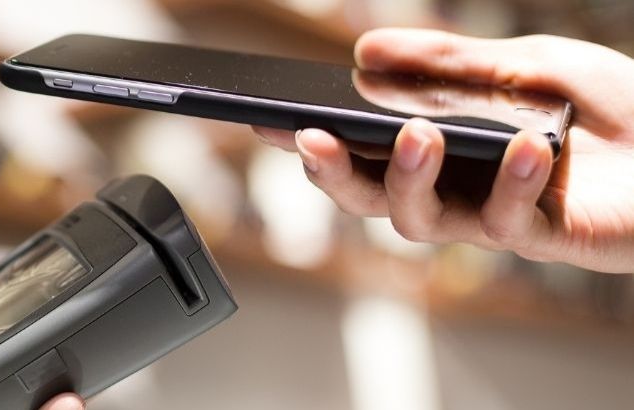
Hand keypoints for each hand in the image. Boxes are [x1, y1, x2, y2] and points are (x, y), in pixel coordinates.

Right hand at [254, 28, 633, 272]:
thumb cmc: (615, 107)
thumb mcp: (524, 66)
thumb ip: (446, 64)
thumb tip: (362, 53)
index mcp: (443, 150)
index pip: (359, 149)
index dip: (309, 140)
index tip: (263, 119)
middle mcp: (457, 190)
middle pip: (370, 198)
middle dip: (332, 174)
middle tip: (312, 140)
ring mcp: (496, 219)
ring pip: (421, 221)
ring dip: (408, 179)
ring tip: (417, 135)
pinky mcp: (544, 239)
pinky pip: (507, 223)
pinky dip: (509, 182)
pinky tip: (525, 146)